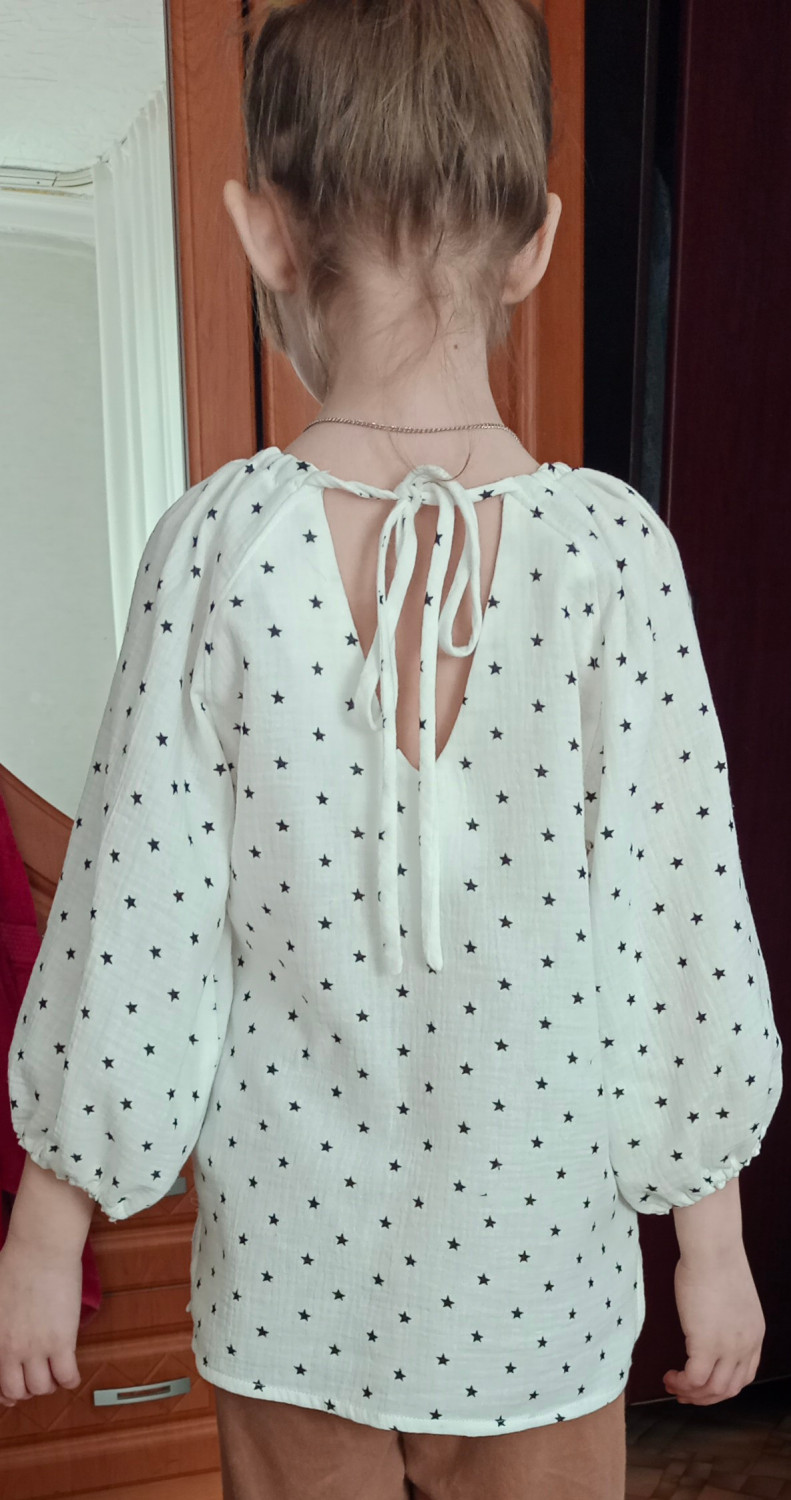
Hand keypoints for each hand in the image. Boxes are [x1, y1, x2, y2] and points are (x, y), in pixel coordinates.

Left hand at [0, 1236, 82, 1405]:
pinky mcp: (62, 1341)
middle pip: (18, 1391)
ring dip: (49, 1384)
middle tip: (37, 1376)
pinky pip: (67, 1376)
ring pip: (42, 1388)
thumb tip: (6, 1332)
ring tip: (56, 1369)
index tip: (14, 1391)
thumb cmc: (15, 1263)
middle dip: (27, 1390)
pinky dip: (70, 1380)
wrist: (40, 1249)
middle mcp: (12, 1350)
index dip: (7, 1392)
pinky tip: (71, 1371)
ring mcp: (37, 1348)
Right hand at [663, 1246, 763, 1404]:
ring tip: (673, 1384)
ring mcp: (728, 1348)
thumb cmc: (716, 1261)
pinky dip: (681, 1383)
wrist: (713, 1251)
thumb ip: (724, 1318)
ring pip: (713, 1390)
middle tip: (685, 1393)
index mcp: (754, 1334)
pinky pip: (694, 1379)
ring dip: (691, 1393)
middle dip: (705, 1397)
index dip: (722, 1385)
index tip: (703, 1384)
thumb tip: (706, 1324)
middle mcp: (746, 1346)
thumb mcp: (731, 1297)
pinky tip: (670, 1376)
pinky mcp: (706, 1344)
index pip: (744, 1375)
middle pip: (729, 1389)